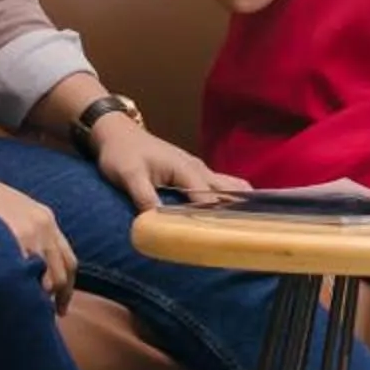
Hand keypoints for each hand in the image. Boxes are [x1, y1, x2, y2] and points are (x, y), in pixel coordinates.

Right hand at [0, 168, 81, 313]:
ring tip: (28, 315)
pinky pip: (23, 272)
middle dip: (56, 298)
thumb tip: (28, 269)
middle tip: (45, 318)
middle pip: (61, 273)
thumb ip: (25, 236)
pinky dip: (22, 290)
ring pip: (46, 277)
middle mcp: (43, 226)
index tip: (61, 307)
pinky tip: (13, 302)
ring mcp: (28, 231)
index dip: (67, 288)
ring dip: (41, 298)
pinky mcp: (10, 236)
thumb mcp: (10, 213)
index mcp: (45, 219)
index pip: (69, 261)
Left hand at [87, 112, 250, 215]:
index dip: (220, 218)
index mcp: (186, 169)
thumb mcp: (129, 175)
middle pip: (230, 189)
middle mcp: (197, 169)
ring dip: (237, 203)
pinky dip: (225, 200)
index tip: (229, 238)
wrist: (116, 132)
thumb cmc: (122, 152)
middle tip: (254, 231)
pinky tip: (226, 216)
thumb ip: (144, 196)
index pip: (210, 198)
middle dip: (243, 208)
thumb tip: (156, 223)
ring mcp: (195, 170)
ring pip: (226, 187)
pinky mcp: (189, 174)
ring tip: (249, 227)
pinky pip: (214, 188)